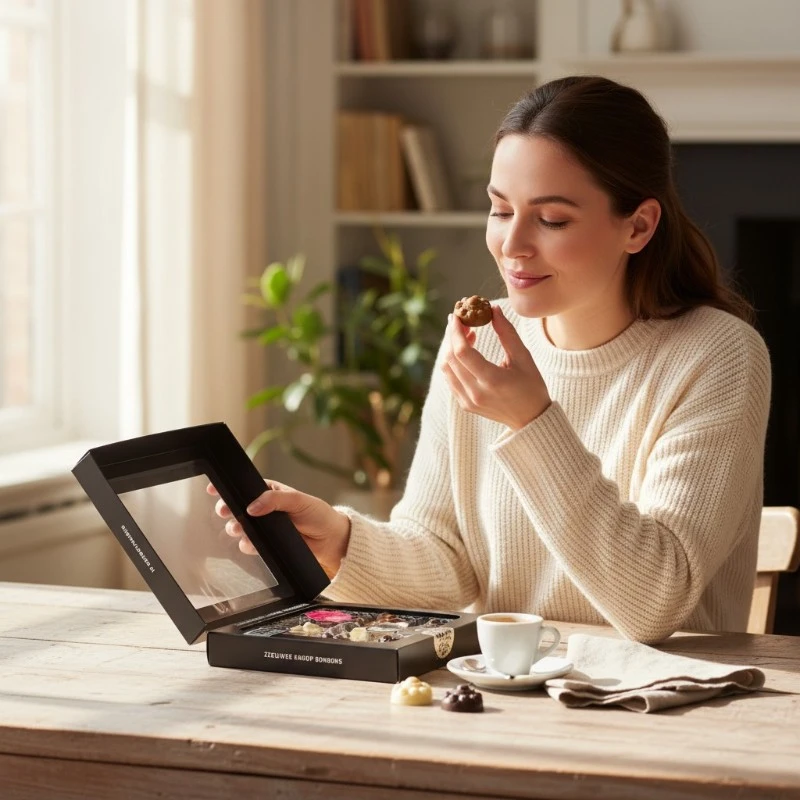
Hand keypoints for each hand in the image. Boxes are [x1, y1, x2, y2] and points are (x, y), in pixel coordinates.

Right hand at [207, 480, 350, 578]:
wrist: (331, 540)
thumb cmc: (319, 514)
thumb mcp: (299, 500)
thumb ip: (276, 500)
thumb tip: (252, 506)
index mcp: (271, 493)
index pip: (246, 488)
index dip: (229, 488)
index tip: (214, 489)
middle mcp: (265, 509)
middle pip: (238, 508)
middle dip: (228, 510)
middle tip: (225, 512)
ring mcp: (265, 527)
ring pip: (241, 527)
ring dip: (236, 528)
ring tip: (239, 529)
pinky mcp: (267, 544)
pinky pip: (250, 545)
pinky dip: (247, 545)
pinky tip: (250, 543)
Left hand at [442, 304, 550, 429]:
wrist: (531, 420)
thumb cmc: (532, 386)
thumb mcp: (524, 357)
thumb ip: (507, 332)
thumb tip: (493, 309)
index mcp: (492, 380)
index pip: (462, 352)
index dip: (456, 331)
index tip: (457, 315)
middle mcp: (475, 393)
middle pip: (451, 358)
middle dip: (452, 335)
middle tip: (460, 320)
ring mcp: (467, 401)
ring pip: (446, 368)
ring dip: (450, 347)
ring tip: (465, 334)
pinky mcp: (464, 404)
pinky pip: (450, 378)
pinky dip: (452, 361)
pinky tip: (465, 351)